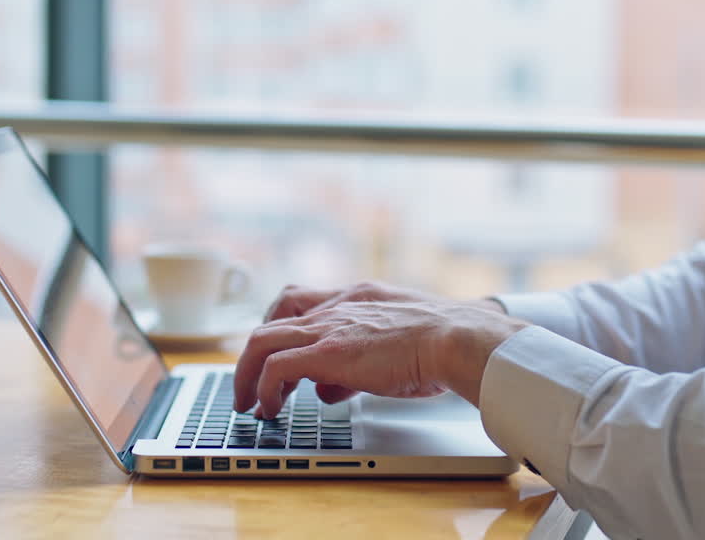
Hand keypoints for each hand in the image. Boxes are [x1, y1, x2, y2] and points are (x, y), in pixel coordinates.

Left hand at [232, 283, 528, 417]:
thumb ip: (357, 366)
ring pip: (262, 340)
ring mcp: (329, 326)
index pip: (300, 300)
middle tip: (249, 385)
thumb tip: (328, 392)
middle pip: (273, 319)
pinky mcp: (328, 351)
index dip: (281, 329)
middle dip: (254, 356)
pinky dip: (264, 388)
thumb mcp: (394, 348)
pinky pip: (276, 367)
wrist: (457, 337)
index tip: (277, 357)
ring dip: (248, 374)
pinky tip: (270, 409)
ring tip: (248, 402)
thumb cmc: (441, 344)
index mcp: (355, 296)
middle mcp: (336, 305)